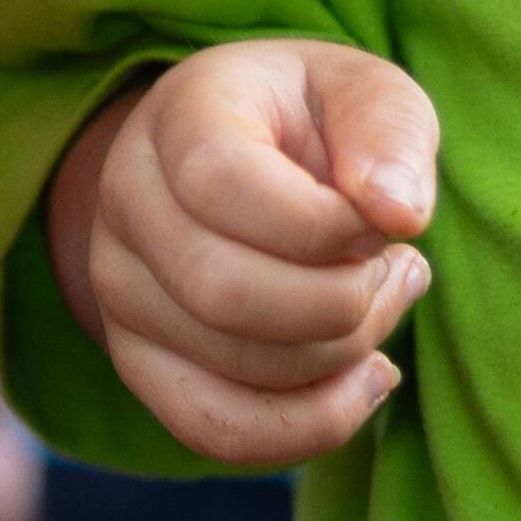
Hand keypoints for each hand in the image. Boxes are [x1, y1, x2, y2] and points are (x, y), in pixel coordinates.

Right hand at [45, 40, 443, 468]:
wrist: (234, 157)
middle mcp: (126, 202)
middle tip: (397, 269)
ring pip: (232, 366)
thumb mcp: (364, 91)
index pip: (221, 184)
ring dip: (342, 354)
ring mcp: (120, 290)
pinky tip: (364, 381)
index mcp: (178, 117)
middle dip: (345, 301)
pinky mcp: (141, 362)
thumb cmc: (310, 121)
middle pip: (224, 292)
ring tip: (381, 302)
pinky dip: (309, 425)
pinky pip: (217, 429)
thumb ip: (388, 133)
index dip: (325, 222)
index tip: (385, 220)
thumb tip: (399, 214)